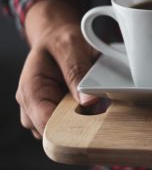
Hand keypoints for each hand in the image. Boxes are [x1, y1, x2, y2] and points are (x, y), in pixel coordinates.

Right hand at [16, 0, 97, 137]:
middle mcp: (32, 106)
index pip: (46, 123)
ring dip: (83, 124)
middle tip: (102, 111)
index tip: (95, 121)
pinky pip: (72, 127)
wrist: (59, 37)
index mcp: (31, 90)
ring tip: (98, 104)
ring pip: (65, 133)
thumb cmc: (61, 40)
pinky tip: (94, 107)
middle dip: (79, 126)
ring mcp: (44, 112)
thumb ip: (77, 72)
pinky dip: (85, 121)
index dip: (70, 128)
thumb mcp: (70, 46)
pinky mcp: (58, 114)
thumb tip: (88, 102)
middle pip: (56, 133)